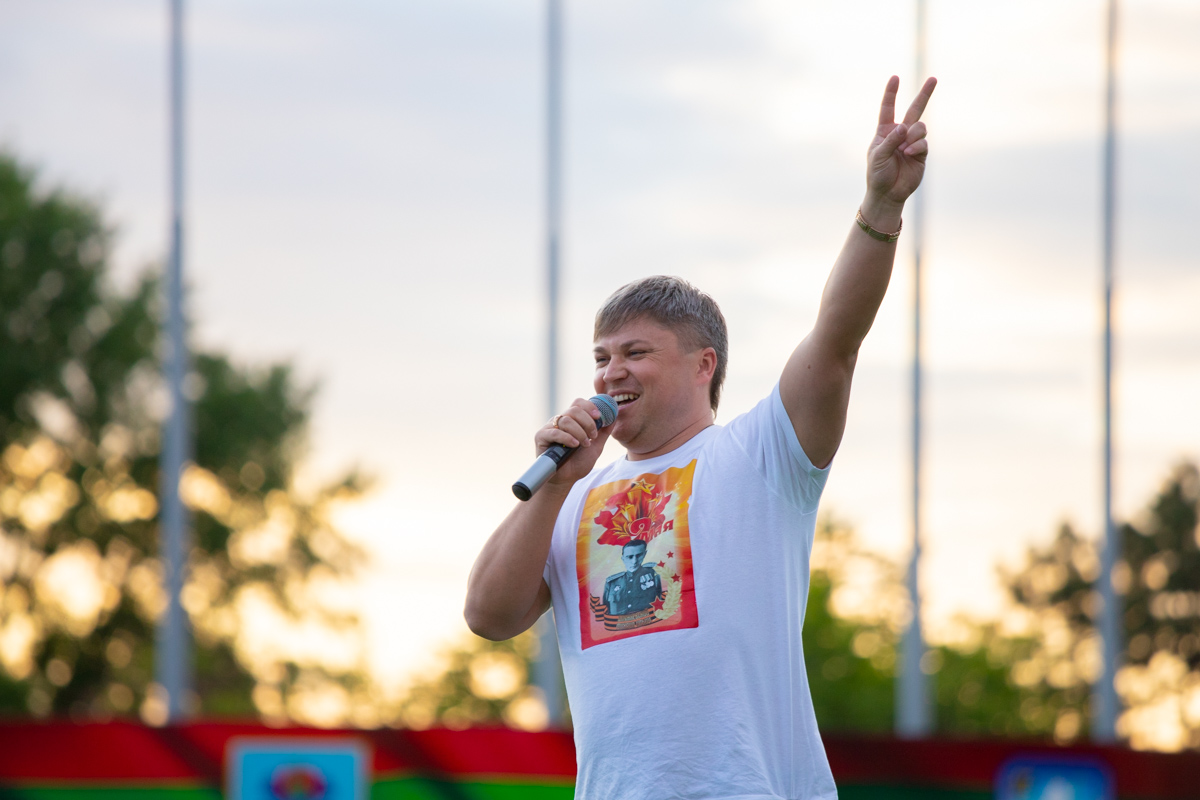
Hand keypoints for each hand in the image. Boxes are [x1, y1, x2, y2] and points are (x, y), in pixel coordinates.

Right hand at [535, 397, 612, 487]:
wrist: (565, 479)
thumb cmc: (578, 463)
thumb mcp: (596, 446)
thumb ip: (604, 432)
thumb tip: (614, 416)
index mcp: (572, 420)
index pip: (579, 403)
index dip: (590, 406)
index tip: (599, 416)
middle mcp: (560, 421)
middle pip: (574, 409)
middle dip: (588, 422)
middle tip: (593, 436)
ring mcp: (550, 428)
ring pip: (566, 420)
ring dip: (580, 432)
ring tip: (585, 444)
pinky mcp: (541, 436)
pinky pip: (554, 432)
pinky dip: (567, 437)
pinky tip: (574, 445)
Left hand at [866, 75, 936, 207]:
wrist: (888, 194)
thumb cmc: (878, 174)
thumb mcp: (878, 156)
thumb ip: (891, 140)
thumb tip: (905, 126)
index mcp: (885, 131)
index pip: (888, 109)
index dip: (891, 93)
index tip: (895, 77)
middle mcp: (900, 133)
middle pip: (915, 110)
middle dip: (925, 94)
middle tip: (933, 78)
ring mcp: (912, 142)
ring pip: (920, 127)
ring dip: (913, 136)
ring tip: (904, 150)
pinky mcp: (921, 152)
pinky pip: (923, 142)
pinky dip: (916, 146)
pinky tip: (909, 154)